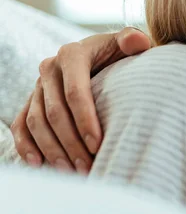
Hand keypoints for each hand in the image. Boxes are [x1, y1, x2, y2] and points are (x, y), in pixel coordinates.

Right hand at [10, 28, 150, 172]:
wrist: (102, 55)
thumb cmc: (120, 54)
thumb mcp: (128, 44)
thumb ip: (133, 41)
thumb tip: (137, 42)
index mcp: (72, 54)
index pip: (75, 91)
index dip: (85, 120)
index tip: (99, 145)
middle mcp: (50, 68)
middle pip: (55, 112)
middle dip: (71, 143)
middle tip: (88, 167)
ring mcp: (38, 86)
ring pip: (37, 122)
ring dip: (52, 150)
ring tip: (72, 172)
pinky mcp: (31, 101)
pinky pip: (21, 125)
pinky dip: (27, 146)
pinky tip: (40, 165)